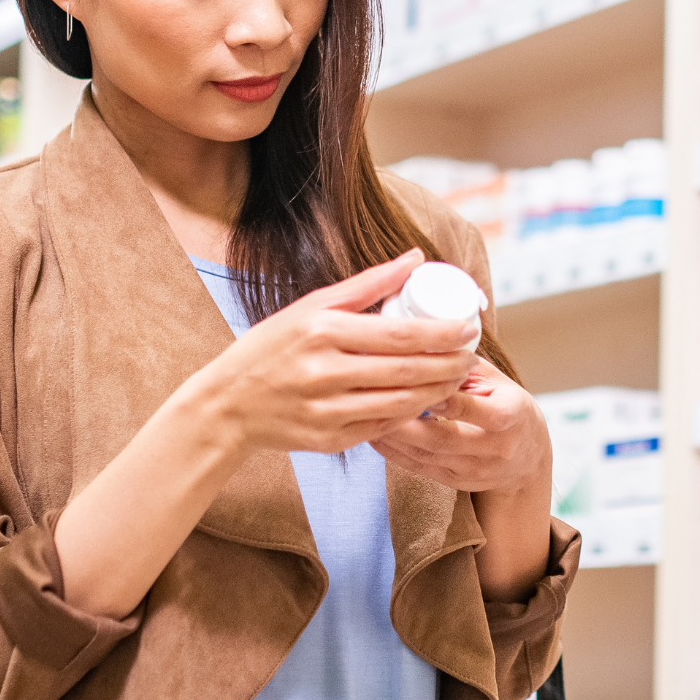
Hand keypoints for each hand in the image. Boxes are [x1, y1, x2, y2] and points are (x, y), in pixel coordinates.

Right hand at [187, 249, 479, 458]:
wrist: (227, 405)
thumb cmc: (273, 347)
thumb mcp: (312, 306)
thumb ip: (367, 284)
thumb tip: (416, 259)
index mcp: (323, 331)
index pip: (401, 333)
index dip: (443, 334)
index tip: (469, 327)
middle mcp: (325, 372)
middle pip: (409, 371)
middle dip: (451, 364)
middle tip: (473, 354)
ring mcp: (327, 411)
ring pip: (403, 404)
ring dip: (439, 392)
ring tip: (458, 377)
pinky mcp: (329, 440)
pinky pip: (384, 427)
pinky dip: (410, 414)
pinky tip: (426, 401)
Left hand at [372, 356, 551, 496]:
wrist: (527, 460)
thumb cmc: (509, 408)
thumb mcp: (500, 382)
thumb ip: (466, 368)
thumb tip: (426, 345)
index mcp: (509, 416)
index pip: (471, 408)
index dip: (441, 398)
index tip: (412, 381)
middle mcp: (493, 447)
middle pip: (442, 437)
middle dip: (404, 421)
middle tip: (372, 398)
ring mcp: (474, 469)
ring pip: (425, 455)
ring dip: (391, 436)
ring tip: (363, 414)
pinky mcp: (456, 482)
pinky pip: (418, 468)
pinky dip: (393, 452)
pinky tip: (372, 434)